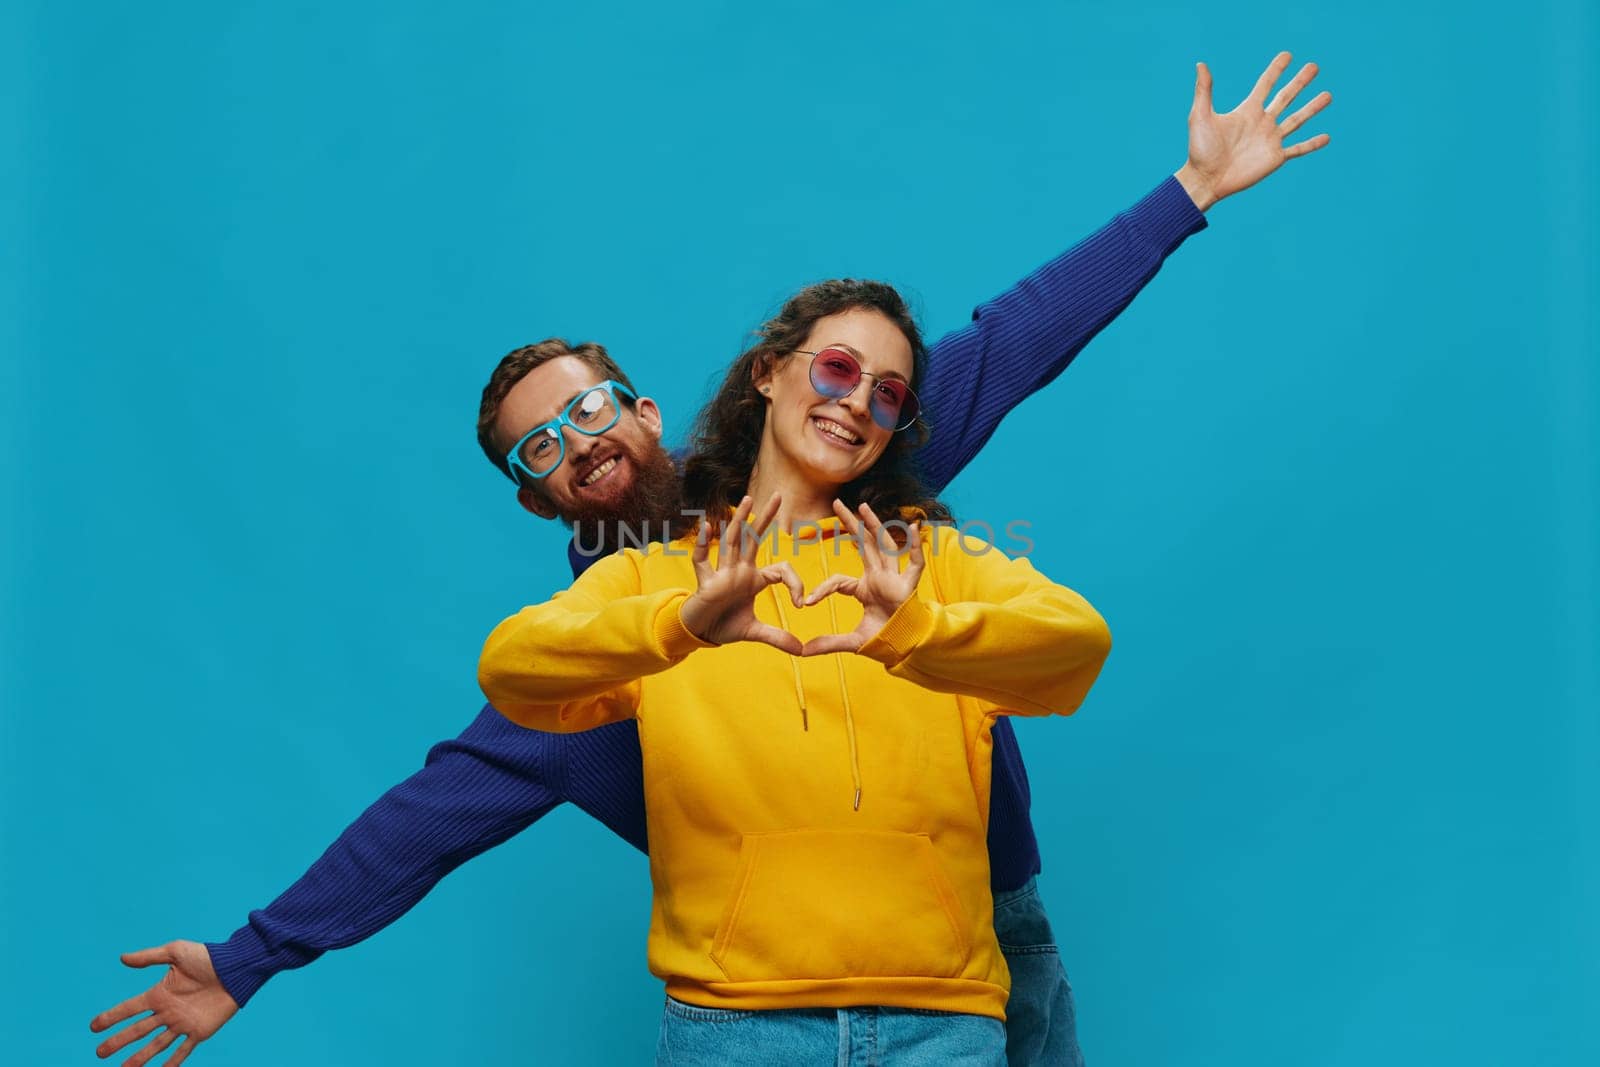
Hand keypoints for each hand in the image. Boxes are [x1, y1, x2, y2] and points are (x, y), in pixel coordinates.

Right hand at [90, 940, 236, 1065]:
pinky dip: (172, 1063)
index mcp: (159, 994)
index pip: (129, 1008)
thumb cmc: (207, 957)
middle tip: (100, 1053)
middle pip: (138, 1030)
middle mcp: (167, 1012)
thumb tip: (122, 958)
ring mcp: (182, 1023)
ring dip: (140, 1057)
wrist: (236, 967)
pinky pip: (183, 1050)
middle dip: (118, 1042)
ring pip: (156, 1045)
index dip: (111, 1017)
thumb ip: (149, 957)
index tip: (93, 1026)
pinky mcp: (199, 1031)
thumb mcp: (176, 952)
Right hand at [680, 493, 804, 652]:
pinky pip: (703, 560)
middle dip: (766, 518)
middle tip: (779, 496)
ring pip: (732, 542)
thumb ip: (777, 637)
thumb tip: (802, 650)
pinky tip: (708, 526)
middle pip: (754, 539)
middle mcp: (739, 570)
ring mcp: (722, 573)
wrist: (700, 633)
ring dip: (739, 521)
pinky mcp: (705, 582)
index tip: (801, 603)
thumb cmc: (725, 625)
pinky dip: (704, 544)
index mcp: (754, 578)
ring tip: (747, 500)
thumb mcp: (755, 632)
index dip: (795, 583)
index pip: (780, 570)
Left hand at [800, 501, 924, 655]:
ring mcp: (894, 579)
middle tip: (836, 504)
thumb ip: (828, 643)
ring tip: (862, 506)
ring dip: (874, 525)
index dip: (823, 590)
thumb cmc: (883, 639)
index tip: (807, 602)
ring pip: (884, 545)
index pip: (839, 580)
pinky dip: (916, 546)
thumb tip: (802, 652)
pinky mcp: (909, 586)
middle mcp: (879, 577)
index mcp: (865, 588)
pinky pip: (915, 563)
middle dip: (850, 524)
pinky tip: (913, 527)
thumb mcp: (851, 641)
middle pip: (863, 544)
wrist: (904, 648)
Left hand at [1175, 51, 1332, 209]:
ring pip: (1296, 120)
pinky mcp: (1275, 157)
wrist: (1206, 179)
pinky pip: (1298, 148)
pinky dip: (1312, 144)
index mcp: (1247, 111)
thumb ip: (1204, 90)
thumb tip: (1201, 64)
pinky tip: (1327, 137)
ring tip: (1328, 95)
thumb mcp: (1200, 116)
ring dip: (1312, 108)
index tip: (1287, 55)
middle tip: (1314, 67)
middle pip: (1285, 97)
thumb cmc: (1200, 149)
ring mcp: (1270, 140)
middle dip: (1300, 82)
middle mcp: (1262, 122)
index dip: (1276, 69)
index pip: (1265, 84)